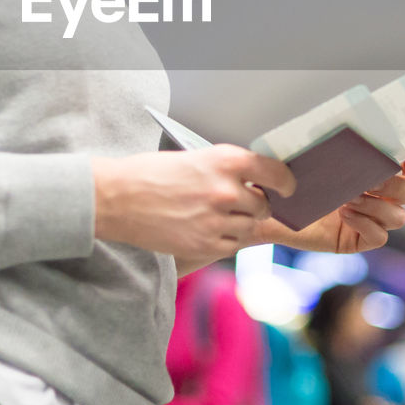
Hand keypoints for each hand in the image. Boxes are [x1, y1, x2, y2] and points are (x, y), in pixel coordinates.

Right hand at [92, 145, 293, 260]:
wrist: (117, 198)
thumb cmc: (151, 173)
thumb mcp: (195, 158)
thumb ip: (227, 170)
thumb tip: (254, 181)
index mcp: (226, 161)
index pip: (276, 173)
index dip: (286, 183)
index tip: (287, 188)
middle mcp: (227, 190)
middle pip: (264, 205)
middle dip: (255, 205)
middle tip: (237, 203)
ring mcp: (218, 221)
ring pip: (249, 227)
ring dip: (238, 224)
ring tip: (213, 216)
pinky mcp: (206, 245)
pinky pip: (232, 246)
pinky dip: (224, 240)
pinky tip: (204, 230)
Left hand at [260, 152, 404, 253]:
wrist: (270, 207)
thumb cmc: (292, 175)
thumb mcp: (309, 152)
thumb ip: (329, 138)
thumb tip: (341, 121)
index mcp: (375, 168)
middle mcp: (380, 194)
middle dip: (395, 186)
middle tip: (370, 181)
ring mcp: (372, 218)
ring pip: (399, 217)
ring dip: (376, 206)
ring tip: (348, 199)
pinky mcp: (359, 239)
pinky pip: (380, 237)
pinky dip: (367, 226)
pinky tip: (344, 215)